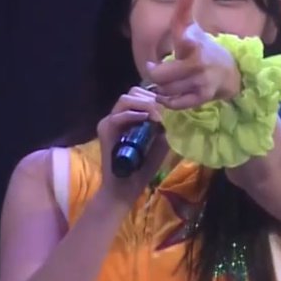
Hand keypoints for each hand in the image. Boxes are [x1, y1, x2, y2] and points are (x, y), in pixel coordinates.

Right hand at [97, 86, 168, 203]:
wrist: (126, 188)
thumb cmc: (144, 167)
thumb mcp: (161, 142)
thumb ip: (166, 125)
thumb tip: (175, 111)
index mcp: (131, 115)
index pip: (142, 94)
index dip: (157, 97)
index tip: (171, 107)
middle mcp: (119, 114)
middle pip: (133, 92)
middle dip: (151, 99)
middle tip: (164, 112)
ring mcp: (110, 121)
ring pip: (125, 99)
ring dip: (144, 104)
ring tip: (157, 116)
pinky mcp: (104, 130)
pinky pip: (117, 116)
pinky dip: (133, 114)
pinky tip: (147, 119)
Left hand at [145, 0, 241, 109]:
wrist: (230, 72)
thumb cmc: (203, 46)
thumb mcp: (191, 26)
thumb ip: (184, 6)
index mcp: (194, 42)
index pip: (189, 38)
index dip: (186, 39)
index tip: (186, 37)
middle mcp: (198, 63)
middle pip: (160, 75)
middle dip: (154, 72)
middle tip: (156, 67)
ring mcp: (201, 82)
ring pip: (165, 90)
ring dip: (161, 87)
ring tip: (166, 80)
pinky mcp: (202, 98)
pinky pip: (175, 104)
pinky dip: (168, 101)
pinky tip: (171, 92)